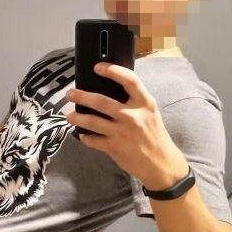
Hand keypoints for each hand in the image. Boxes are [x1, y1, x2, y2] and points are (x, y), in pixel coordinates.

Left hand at [66, 62, 189, 188]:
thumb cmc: (154, 136)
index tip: (97, 67)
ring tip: (69, 115)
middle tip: (70, 94)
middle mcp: (133, 116)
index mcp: (145, 103)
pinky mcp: (114, 147)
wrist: (161, 164)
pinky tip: (83, 135)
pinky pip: (93, 140)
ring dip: (77, 117)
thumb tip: (109, 91)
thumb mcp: (149, 113)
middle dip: (81, 96)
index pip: (129, 80)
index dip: (113, 71)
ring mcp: (122, 132)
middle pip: (101, 101)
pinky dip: (86, 137)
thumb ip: (133, 102)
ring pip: (91, 121)